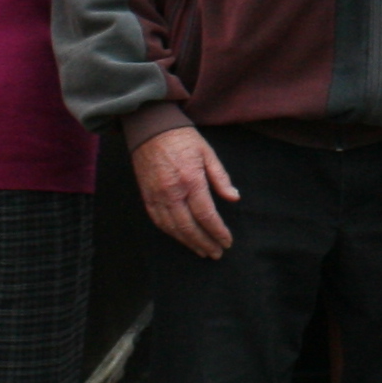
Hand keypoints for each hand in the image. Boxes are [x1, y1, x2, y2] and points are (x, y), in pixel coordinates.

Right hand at [134, 126, 240, 258]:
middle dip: (205, 243)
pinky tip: (182, 239)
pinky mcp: (147, 197)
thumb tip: (234, 198)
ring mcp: (157, 196)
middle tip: (217, 253)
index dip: (218, 232)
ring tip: (202, 251)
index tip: (227, 241)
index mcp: (191, 180)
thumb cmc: (183, 139)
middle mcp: (172, 192)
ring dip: (189, 243)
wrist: (151, 129)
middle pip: (189, 227)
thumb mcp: (208, 153)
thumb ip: (221, 178)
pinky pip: (159, 221)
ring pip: (173, 228)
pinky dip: (171, 234)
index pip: (206, 215)